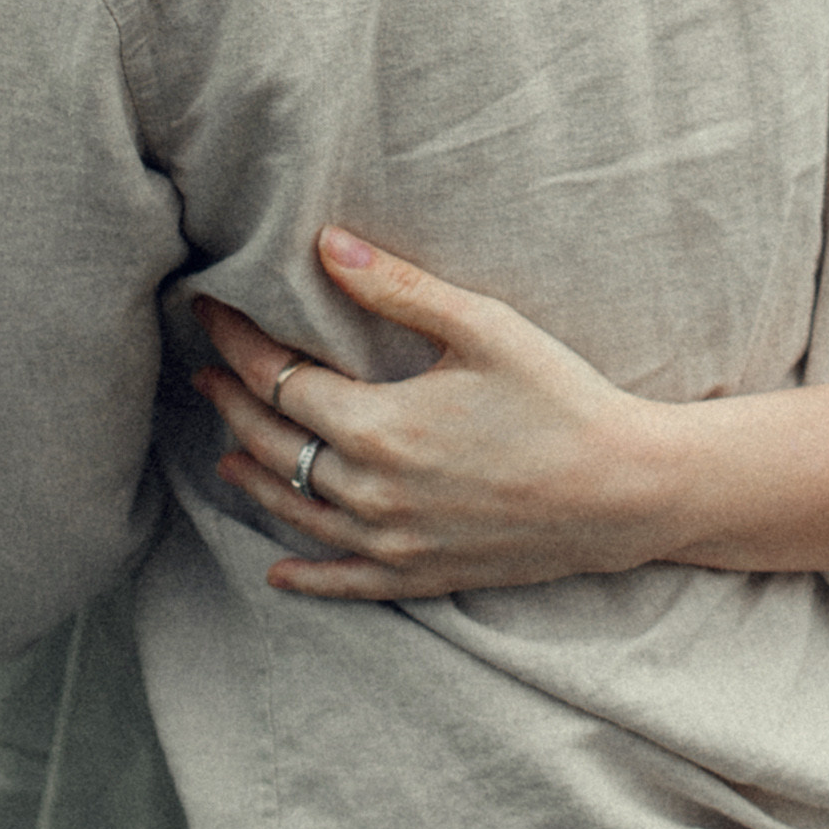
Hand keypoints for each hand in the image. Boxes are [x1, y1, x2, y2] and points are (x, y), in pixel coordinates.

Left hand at [193, 231, 676, 601]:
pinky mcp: (420, 576)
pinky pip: (343, 582)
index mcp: (379, 426)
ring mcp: (392, 543)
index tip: (211, 312)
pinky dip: (304, 576)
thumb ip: (397, 289)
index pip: (281, 380)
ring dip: (254, 476)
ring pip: (296, 512)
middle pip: (276, 445)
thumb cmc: (560, 395)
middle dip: (234, 403)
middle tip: (206, 371)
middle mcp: (371, 492)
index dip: (240, 343)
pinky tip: (276, 570)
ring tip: (224, 450)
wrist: (623, 488)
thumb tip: (325, 246)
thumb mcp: (482, 326)